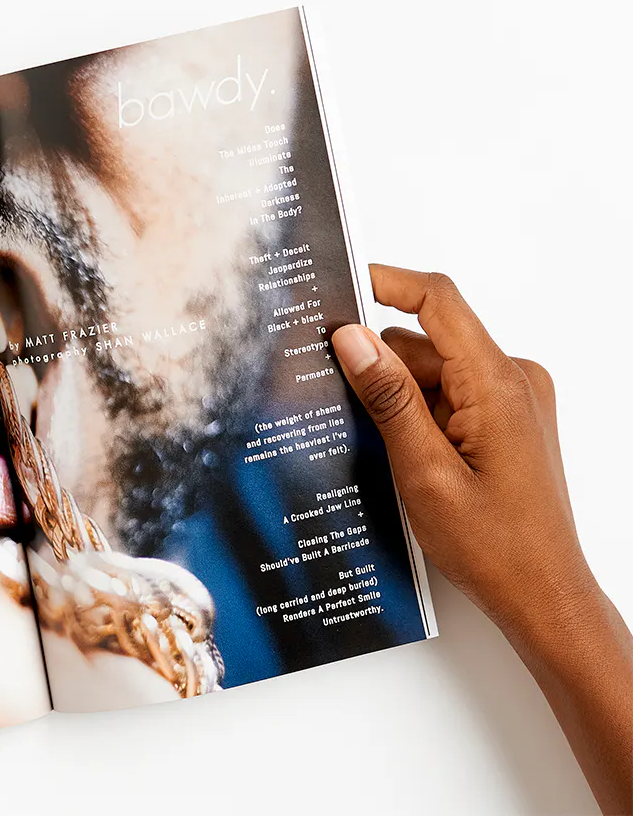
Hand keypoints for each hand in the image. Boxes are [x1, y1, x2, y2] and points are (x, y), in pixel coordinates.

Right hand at [331, 266, 584, 627]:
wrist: (544, 594)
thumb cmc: (495, 545)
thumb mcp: (423, 471)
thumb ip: (388, 397)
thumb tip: (352, 338)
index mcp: (496, 383)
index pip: (438, 301)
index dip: (386, 281)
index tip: (340, 282)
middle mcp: (512, 379)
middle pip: (427, 341)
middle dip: (379, 365)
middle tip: (333, 399)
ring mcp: (513, 399)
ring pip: (435, 371)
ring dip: (400, 398)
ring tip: (380, 450)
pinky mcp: (507, 419)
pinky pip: (451, 395)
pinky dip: (420, 414)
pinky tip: (402, 455)